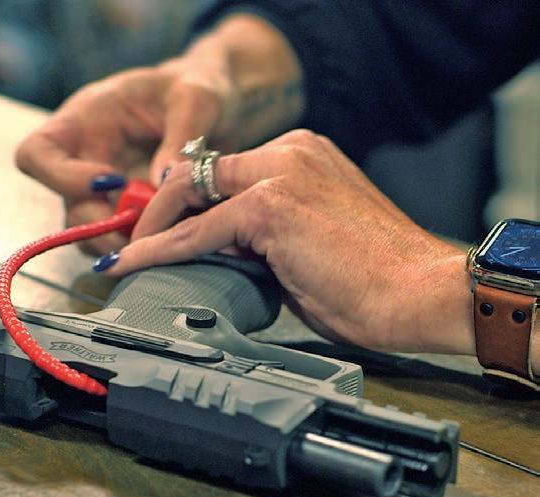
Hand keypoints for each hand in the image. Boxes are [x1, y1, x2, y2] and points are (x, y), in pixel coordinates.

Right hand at [15, 63, 229, 253]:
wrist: (213, 110)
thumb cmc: (195, 89)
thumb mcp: (197, 97)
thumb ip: (183, 134)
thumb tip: (162, 182)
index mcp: (85, 121)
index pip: (37, 153)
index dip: (61, 177)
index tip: (111, 181)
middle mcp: (85, 162)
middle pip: (68, 208)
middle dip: (102, 227)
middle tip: (143, 233)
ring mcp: (104, 194)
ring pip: (91, 236)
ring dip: (122, 244)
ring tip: (162, 238)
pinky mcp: (128, 215)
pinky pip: (121, 244)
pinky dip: (143, 249)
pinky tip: (172, 239)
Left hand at [105, 129, 475, 355]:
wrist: (420, 294)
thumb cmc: (375, 281)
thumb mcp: (308, 246)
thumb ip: (263, 238)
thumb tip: (223, 254)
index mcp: (302, 156)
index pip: (224, 171)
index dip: (186, 201)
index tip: (164, 229)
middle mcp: (290, 152)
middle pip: (198, 171)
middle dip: (159, 207)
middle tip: (135, 241)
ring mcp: (279, 175)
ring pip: (190, 195)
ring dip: (153, 227)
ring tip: (127, 257)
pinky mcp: (270, 207)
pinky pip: (196, 232)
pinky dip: (158, 250)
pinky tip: (132, 264)